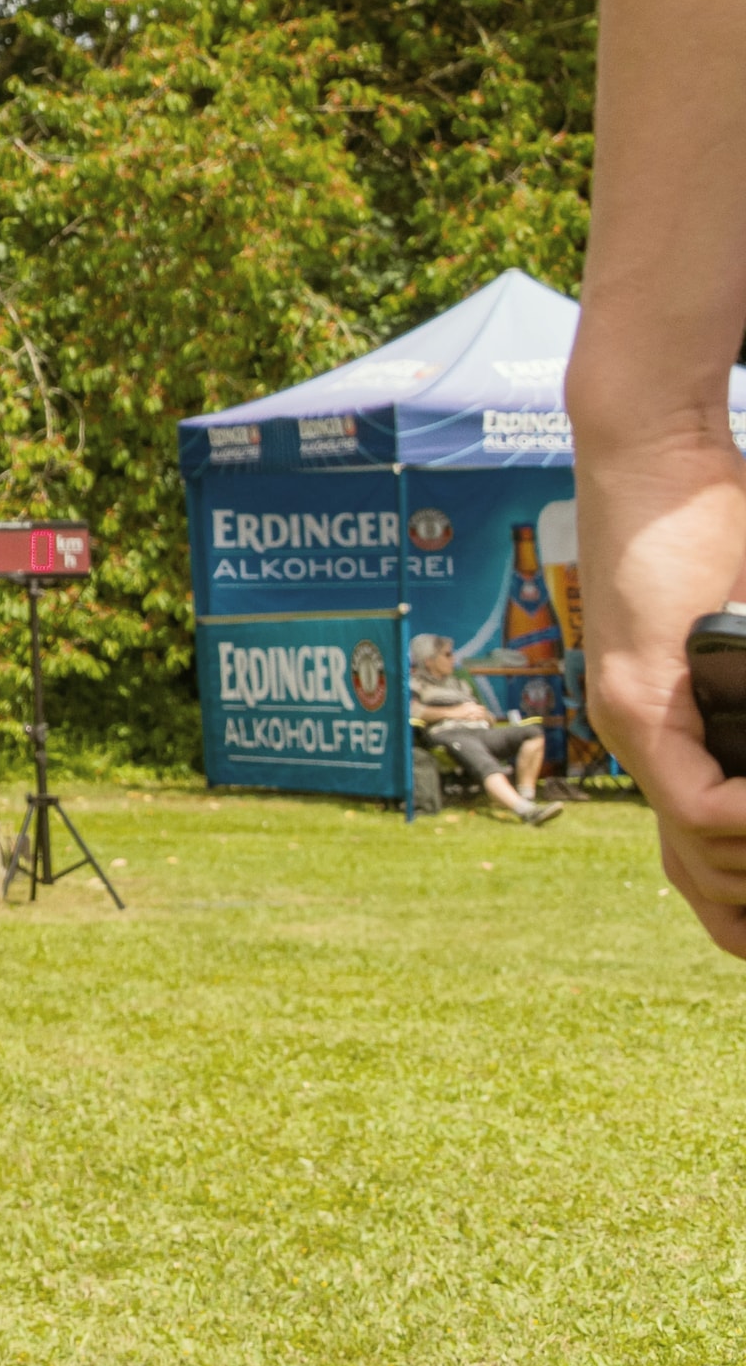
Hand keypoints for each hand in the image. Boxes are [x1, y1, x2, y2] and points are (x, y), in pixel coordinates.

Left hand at [579, 423, 745, 957]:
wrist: (655, 457)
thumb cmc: (715, 531)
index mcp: (671, 732)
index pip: (701, 858)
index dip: (743, 908)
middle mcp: (639, 738)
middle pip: (700, 875)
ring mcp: (631, 718)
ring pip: (696, 849)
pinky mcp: (635, 689)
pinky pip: (685, 797)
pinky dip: (736, 823)